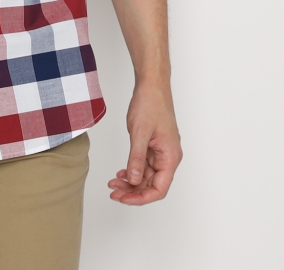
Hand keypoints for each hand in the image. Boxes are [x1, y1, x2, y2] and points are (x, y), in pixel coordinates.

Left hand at [107, 83, 181, 204]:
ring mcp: (161, 152)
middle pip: (152, 185)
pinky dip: (132, 170)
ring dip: (131, 182)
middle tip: (113, 192)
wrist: (151, 86)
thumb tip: (134, 180)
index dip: (141, 197)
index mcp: (170, 157)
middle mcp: (168, 157)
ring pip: (147, 176)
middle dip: (133, 191)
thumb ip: (137, 158)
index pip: (159, 189)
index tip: (124, 199)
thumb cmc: (150, 104)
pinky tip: (121, 172)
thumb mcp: (140, 132)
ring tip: (113, 183)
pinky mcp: (153, 146)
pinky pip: (144, 165)